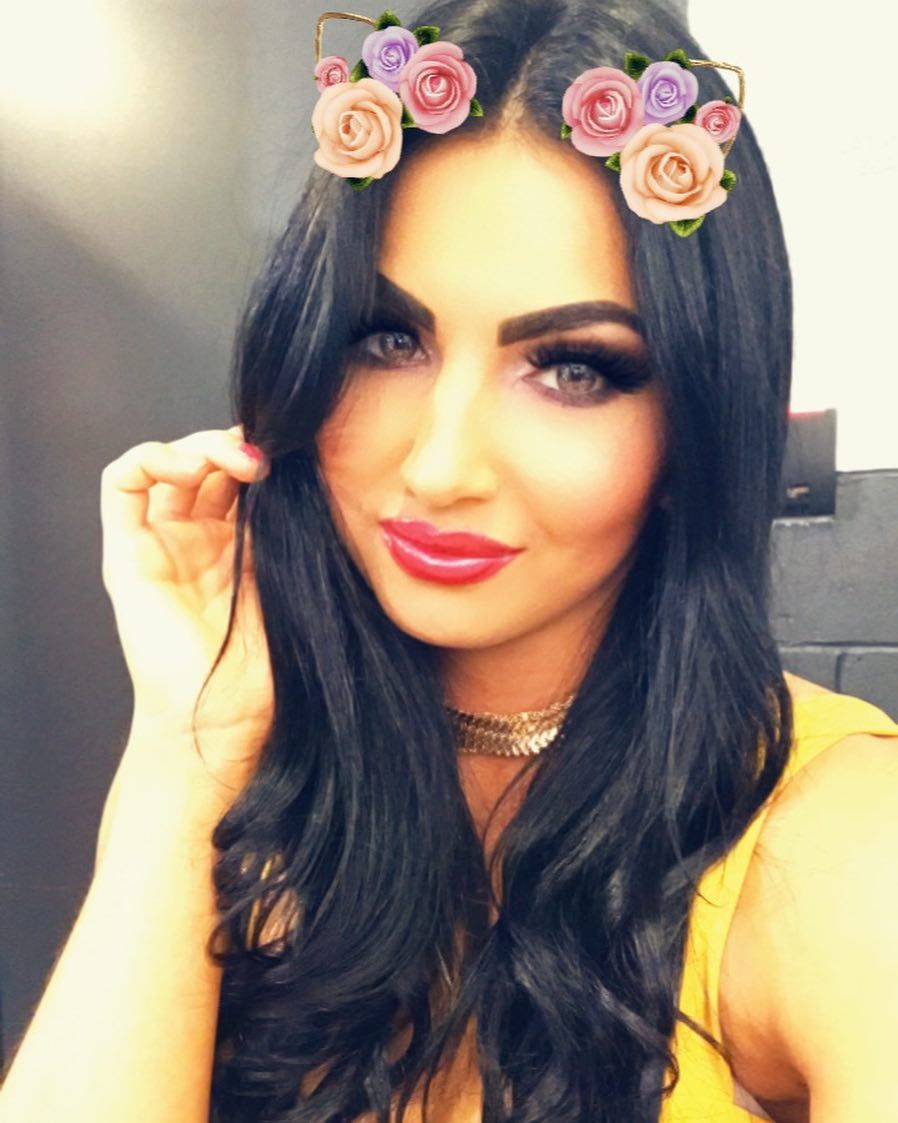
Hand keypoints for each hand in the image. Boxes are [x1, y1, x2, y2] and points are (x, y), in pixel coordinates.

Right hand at [100, 425, 273, 794]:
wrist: (225, 717)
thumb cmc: (266, 667)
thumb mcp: (292, 583)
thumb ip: (292, 531)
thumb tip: (318, 473)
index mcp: (240, 548)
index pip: (244, 479)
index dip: (265, 457)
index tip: (297, 456)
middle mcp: (197, 540)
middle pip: (208, 464)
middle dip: (237, 447)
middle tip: (268, 456)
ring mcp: (160, 545)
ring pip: (168, 464)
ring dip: (200, 446)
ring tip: (235, 461)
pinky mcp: (127, 554)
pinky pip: (121, 485)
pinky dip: (150, 458)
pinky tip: (188, 466)